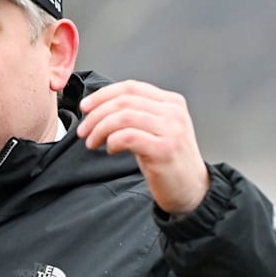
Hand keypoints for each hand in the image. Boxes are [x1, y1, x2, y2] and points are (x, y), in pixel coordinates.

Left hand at [77, 80, 209, 214]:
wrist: (191, 189)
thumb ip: (136, 114)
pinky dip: (112, 141)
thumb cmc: (168, 161)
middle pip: (124, 101)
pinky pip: (128, 136)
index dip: (103, 95)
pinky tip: (111, 149)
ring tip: (92, 142)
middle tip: (83, 130)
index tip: (85, 107)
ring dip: (100, 129)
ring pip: (123, 117)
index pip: (131, 87)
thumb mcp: (155, 130)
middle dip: (96, 115)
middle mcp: (173, 112)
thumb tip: (99, 107)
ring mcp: (171, 129)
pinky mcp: (164, 148)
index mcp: (171, 102)